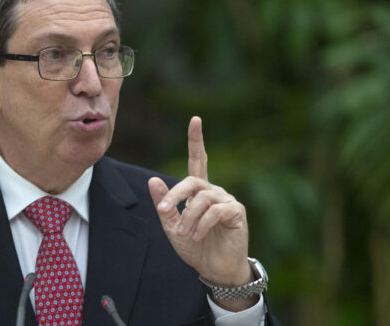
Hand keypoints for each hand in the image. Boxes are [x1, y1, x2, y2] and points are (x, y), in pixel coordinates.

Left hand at [148, 116, 255, 309]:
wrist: (214, 270)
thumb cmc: (195, 247)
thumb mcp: (172, 226)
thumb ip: (165, 204)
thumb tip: (152, 179)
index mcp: (199, 191)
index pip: (198, 160)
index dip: (196, 140)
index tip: (196, 120)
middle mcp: (214, 191)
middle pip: (192, 181)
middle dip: (175, 194)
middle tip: (163, 211)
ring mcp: (226, 200)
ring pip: (203, 198)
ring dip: (189, 216)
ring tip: (184, 234)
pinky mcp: (236, 212)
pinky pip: (216, 211)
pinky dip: (202, 224)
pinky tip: (197, 236)